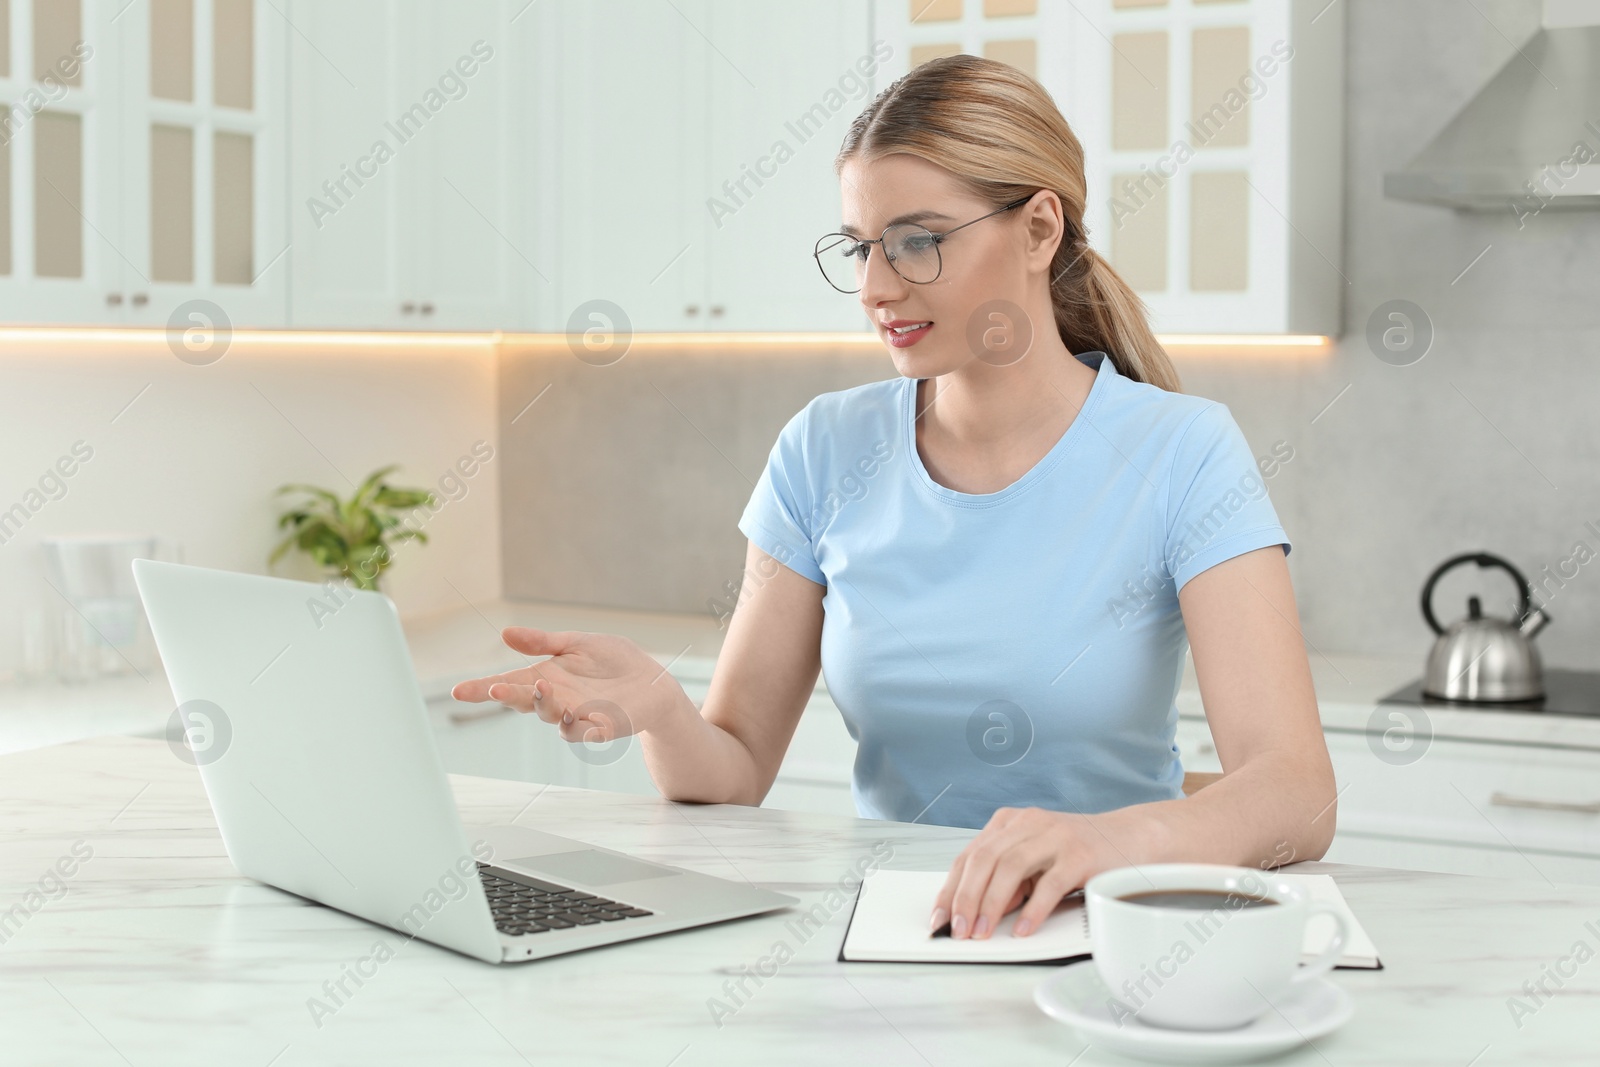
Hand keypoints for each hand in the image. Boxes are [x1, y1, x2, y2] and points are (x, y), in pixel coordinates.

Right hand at [450, 627, 686, 743]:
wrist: (653, 681)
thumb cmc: (613, 660)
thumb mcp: (577, 643)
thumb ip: (543, 642)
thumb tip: (505, 634)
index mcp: (546, 678)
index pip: (508, 684)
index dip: (482, 688)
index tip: (457, 691)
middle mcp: (556, 700)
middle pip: (525, 702)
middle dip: (508, 697)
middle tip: (493, 690)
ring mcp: (577, 716)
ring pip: (552, 716)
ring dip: (543, 704)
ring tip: (541, 687)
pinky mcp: (601, 727)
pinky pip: (583, 731)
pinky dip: (576, 725)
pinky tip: (572, 714)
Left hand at [929, 806, 1118, 939]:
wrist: (1132, 836)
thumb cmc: (1078, 851)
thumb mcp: (1035, 861)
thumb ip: (1007, 880)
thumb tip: (976, 913)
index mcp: (1010, 822)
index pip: (969, 856)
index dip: (950, 889)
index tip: (938, 919)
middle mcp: (1029, 823)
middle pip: (984, 859)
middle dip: (965, 898)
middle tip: (958, 931)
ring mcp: (1055, 836)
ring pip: (1011, 867)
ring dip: (991, 904)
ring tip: (982, 932)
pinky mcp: (1080, 854)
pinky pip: (1050, 883)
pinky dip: (1033, 909)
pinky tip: (1023, 929)